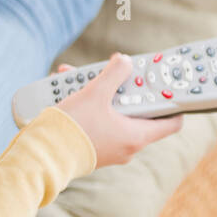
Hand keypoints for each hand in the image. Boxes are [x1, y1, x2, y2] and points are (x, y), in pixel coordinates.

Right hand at [54, 53, 183, 167]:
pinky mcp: (93, 150)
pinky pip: (98, 123)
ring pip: (113, 115)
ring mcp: (110, 150)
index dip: (173, 102)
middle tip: (113, 74)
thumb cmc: (74, 127)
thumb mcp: (96, 92)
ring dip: (99, 95)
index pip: (172, 122)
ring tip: (77, 78)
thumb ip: (114, 72)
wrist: (42, 154)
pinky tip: (68, 92)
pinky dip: (88, 108)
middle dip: (123, 89)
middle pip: (137, 112)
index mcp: (137, 135)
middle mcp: (127, 146)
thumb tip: (125, 61)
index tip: (166, 87)